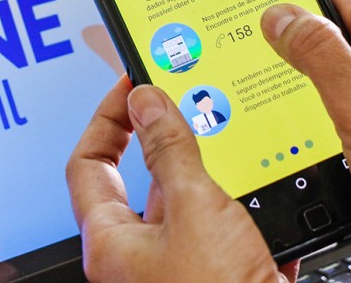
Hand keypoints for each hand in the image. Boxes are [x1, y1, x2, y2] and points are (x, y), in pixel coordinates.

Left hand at [66, 76, 296, 282]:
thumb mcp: (193, 208)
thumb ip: (168, 149)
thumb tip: (145, 101)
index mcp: (111, 241)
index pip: (88, 163)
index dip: (107, 119)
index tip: (131, 86)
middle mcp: (136, 255)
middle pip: (138, 180)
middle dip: (163, 139)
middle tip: (180, 101)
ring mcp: (175, 266)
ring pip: (183, 201)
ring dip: (207, 170)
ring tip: (228, 138)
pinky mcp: (213, 273)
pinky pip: (218, 226)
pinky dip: (238, 204)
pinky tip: (262, 189)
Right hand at [261, 0, 350, 282]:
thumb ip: (318, 55)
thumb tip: (281, 17)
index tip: (258, 8)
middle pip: (335, 35)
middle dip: (291, 46)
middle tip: (252, 55)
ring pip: (334, 75)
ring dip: (301, 83)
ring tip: (268, 93)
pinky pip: (342, 108)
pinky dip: (314, 113)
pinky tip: (293, 126)